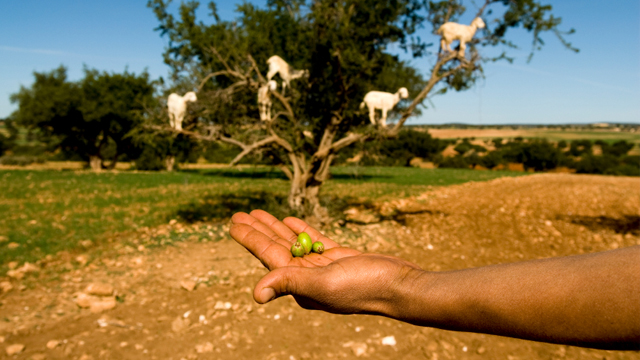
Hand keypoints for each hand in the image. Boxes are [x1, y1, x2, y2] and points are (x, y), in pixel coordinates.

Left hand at [230, 210, 422, 315]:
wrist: (400, 286)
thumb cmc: (364, 287)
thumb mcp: (323, 283)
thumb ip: (290, 283)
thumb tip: (255, 295)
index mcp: (300, 284)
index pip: (268, 256)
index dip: (250, 238)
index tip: (233, 223)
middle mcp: (308, 277)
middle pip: (277, 248)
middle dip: (258, 230)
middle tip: (239, 214)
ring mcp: (324, 267)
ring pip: (293, 242)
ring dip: (276, 228)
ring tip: (259, 213)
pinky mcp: (339, 257)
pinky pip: (314, 241)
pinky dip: (301, 230)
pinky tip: (290, 220)